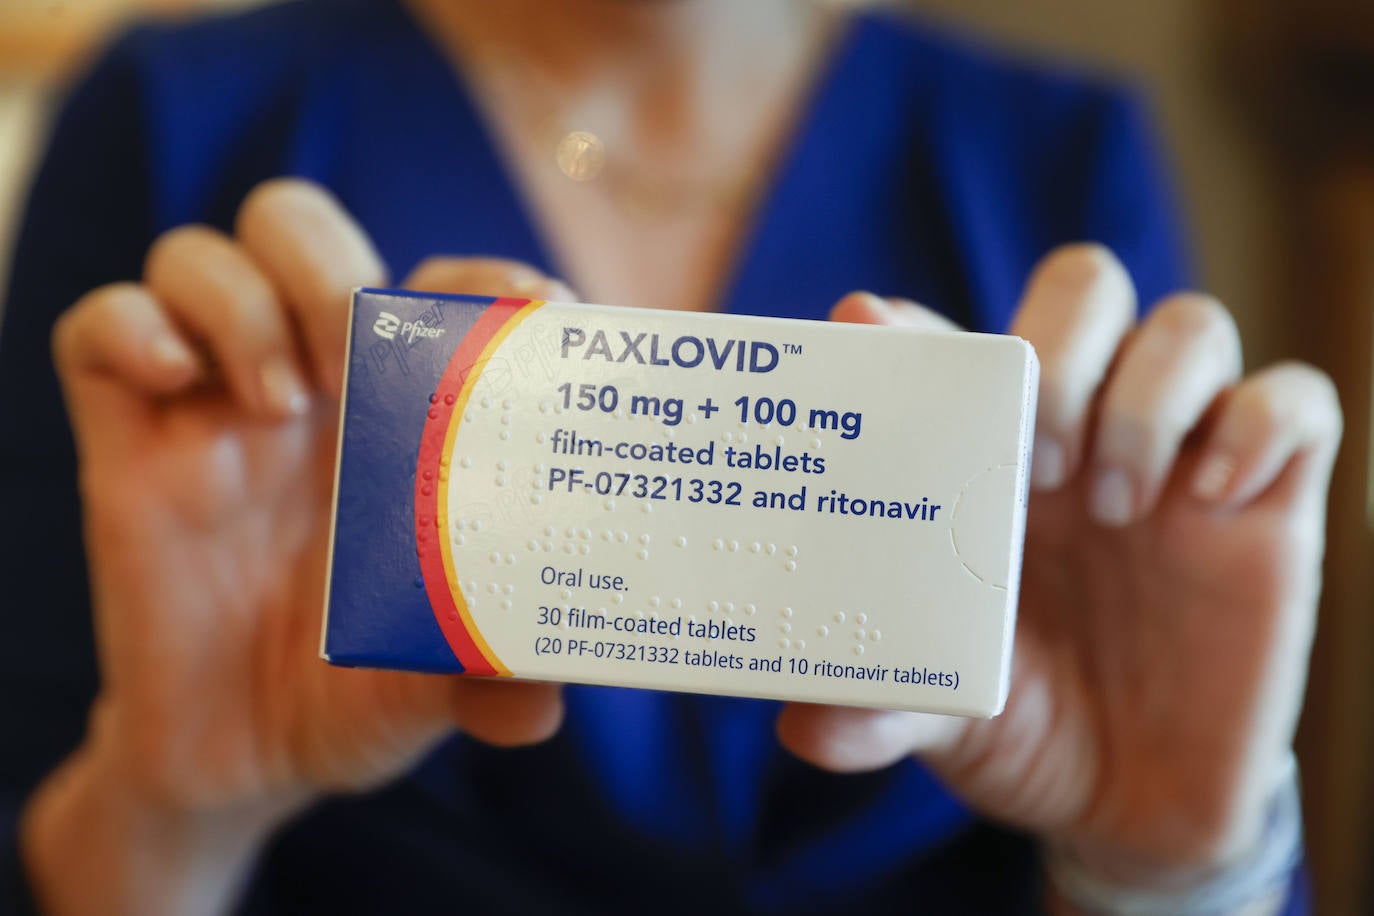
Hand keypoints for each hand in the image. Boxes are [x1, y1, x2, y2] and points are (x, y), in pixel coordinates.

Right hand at [24, 179, 570, 913]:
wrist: (241, 760)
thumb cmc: (358, 693)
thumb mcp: (435, 686)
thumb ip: (492, 680)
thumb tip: (545, 700)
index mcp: (400, 417)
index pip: (435, 286)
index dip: (480, 277)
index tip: (527, 305)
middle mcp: (309, 390)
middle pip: (302, 233)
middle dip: (330, 266)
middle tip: (353, 356)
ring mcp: (211, 409)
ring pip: (198, 258)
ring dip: (241, 302)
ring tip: (278, 403)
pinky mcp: (127, 447)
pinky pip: (97, 330)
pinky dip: (131, 329)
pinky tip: (173, 384)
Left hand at [778, 245, 1341, 890]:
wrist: (1132, 803)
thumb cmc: (1021, 727)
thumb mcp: (941, 720)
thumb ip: (879, 712)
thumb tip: (801, 726)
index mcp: (987, 463)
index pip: (955, 342)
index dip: (913, 323)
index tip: (863, 328)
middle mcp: (1082, 437)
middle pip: (1084, 288)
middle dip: (1059, 349)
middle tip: (1036, 464)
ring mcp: (1178, 462)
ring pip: (1192, 326)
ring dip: (1147, 398)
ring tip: (1111, 506)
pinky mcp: (1267, 505)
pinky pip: (1297, 403)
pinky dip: (1259, 426)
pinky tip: (1211, 502)